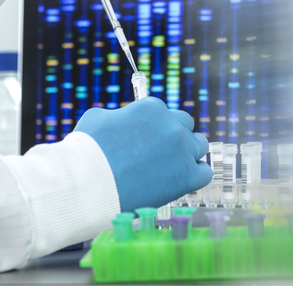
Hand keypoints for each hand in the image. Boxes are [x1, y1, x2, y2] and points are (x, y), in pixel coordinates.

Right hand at [74, 97, 212, 212]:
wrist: (90, 184)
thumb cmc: (88, 151)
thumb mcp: (99, 118)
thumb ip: (119, 115)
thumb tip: (124, 120)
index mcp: (152, 108)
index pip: (163, 112)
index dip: (152, 126)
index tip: (145, 138)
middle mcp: (171, 125)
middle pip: (185, 124)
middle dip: (173, 135)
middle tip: (158, 150)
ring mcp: (182, 151)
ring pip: (199, 145)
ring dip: (187, 152)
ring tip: (170, 165)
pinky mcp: (186, 177)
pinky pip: (204, 172)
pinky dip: (195, 174)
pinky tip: (181, 179)